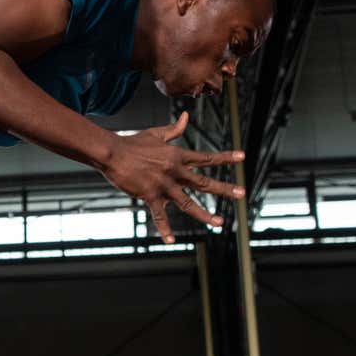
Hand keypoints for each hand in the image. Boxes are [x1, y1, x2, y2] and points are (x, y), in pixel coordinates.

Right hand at [101, 111, 245, 244]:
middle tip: (241, 194)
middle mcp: (175, 171)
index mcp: (177, 156)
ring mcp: (163, 185)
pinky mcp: (150, 196)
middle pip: (204, 182)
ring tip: (218, 222)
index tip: (242, 157)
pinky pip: (160, 216)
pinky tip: (171, 240)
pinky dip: (165, 228)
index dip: (225, 157)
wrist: (113, 153)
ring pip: (188, 203)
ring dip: (205, 214)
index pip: (206, 157)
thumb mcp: (156, 134)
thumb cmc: (133, 143)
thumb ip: (174, 129)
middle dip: (224, 188)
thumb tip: (186, 116)